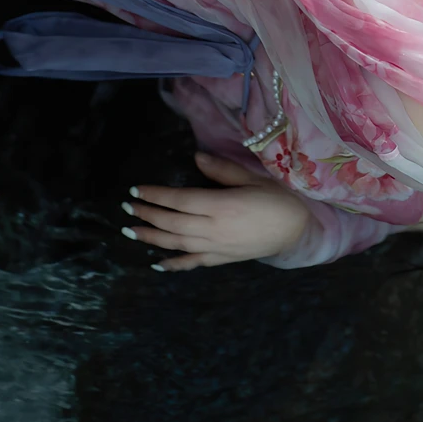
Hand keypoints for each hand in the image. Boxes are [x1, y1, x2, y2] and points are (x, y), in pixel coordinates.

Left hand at [120, 151, 311, 268]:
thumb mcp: (252, 178)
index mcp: (221, 205)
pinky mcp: (221, 259)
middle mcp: (214, 229)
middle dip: (147, 215)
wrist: (296, 230)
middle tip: (126, 207)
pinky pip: (192, 263)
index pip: (179, 200)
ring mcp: (216, 247)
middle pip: (172, 222)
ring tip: (130, 232)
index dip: (155, 195)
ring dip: (151, 238)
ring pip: (176, 244)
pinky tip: (156, 264)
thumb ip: (222, 170)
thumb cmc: (276, 199)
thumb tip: (196, 157)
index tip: (136, 189)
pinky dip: (173, 264)